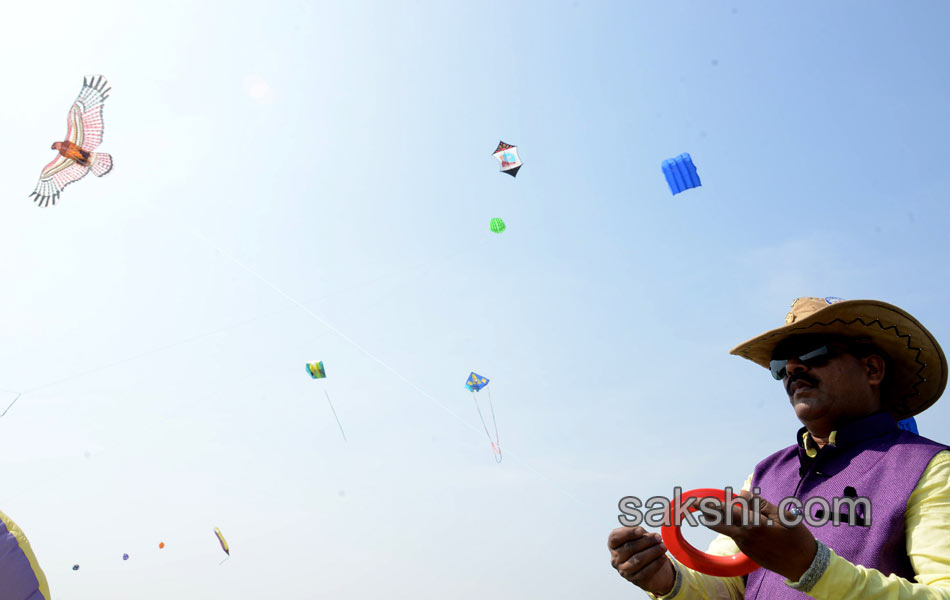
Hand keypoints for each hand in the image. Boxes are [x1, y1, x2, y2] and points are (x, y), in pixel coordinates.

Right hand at [608, 525, 675, 595]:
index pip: (615, 537)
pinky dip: (655, 563)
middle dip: (646, 541)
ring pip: (638, 560)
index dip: (627, 533)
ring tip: (663, 546)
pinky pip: (645, 571)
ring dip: (652, 552)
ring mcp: (624, 570)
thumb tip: (641, 531)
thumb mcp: (640, 537)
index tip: (640, 530)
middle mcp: (615, 559)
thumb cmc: (644, 547)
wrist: (652, 568)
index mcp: (613, 545)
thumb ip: (639, 532)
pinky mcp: (634, 580)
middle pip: (629, 548)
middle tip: (658, 537)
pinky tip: (663, 557)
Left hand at [698, 490, 816, 581]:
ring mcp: (746, 546)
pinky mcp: (748, 552)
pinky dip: (730, 527)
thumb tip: (741, 493)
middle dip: (706, 512)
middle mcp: (746, 536)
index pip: (727, 511)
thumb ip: (759, 504)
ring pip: (726, 530)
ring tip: (704, 512)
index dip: (711, 505)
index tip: (696, 500)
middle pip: (720, 522)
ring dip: (716, 520)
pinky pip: (735, 536)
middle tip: (692, 504)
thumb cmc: (797, 538)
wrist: (804, 566)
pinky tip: (731, 521)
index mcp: (754, 524)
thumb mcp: (783, 515)